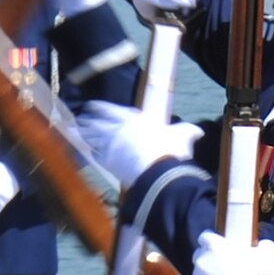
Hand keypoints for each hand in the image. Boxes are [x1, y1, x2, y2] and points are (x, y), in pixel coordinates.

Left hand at [78, 99, 203, 188]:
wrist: (155, 168)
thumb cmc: (168, 148)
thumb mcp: (181, 136)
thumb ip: (187, 132)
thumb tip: (198, 132)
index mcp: (133, 118)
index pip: (111, 110)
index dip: (100, 108)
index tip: (91, 106)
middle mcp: (118, 129)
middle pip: (97, 123)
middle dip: (87, 121)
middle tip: (79, 119)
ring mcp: (110, 145)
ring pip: (92, 137)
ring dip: (83, 134)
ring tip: (75, 132)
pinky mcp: (108, 161)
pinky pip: (94, 155)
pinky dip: (88, 153)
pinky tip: (85, 152)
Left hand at [191, 229, 273, 274]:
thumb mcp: (268, 255)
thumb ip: (262, 245)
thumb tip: (261, 246)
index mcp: (214, 246)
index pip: (206, 236)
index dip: (213, 240)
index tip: (220, 245)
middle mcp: (201, 261)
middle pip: (200, 256)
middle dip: (210, 259)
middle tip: (225, 267)